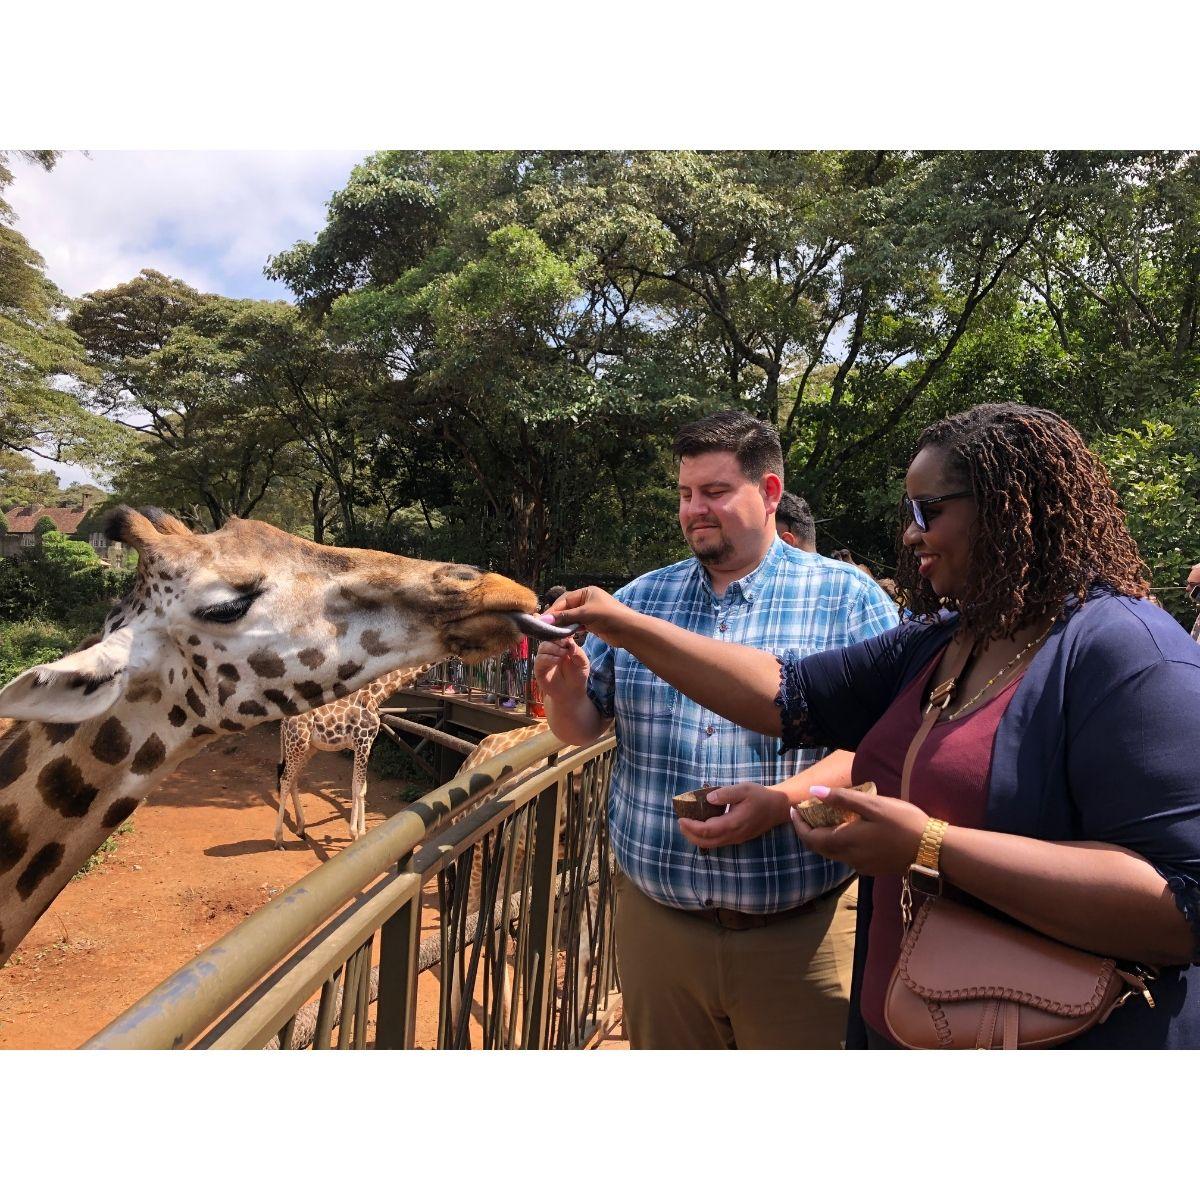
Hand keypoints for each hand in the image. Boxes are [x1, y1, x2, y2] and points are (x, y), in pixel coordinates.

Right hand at [533, 635, 590, 701]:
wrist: (571, 694)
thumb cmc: (578, 676)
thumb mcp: (583, 663)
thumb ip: (578, 651)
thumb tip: (570, 641)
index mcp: (562, 645)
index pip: (557, 634)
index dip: (561, 633)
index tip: (568, 637)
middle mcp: (551, 650)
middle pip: (548, 638)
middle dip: (557, 640)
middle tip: (565, 647)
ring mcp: (544, 659)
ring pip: (543, 646)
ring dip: (553, 648)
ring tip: (563, 655)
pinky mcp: (539, 669)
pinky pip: (539, 659)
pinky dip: (548, 658)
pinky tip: (557, 661)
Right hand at [544, 586, 636, 646]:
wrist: (628, 630)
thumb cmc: (608, 616)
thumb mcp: (585, 614)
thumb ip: (565, 616)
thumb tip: (545, 618)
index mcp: (586, 592)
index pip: (565, 600)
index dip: (554, 610)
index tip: (543, 619)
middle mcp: (587, 600)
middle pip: (567, 608)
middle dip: (557, 617)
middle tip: (546, 626)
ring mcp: (590, 611)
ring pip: (572, 617)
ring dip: (564, 624)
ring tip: (553, 632)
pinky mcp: (593, 623)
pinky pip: (578, 624)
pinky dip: (572, 629)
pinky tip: (565, 634)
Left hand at [678, 783, 789, 848]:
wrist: (778, 807)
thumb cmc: (760, 796)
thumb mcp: (743, 789)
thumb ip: (725, 794)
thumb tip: (708, 798)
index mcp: (733, 823)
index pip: (707, 830)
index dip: (691, 826)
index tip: (680, 818)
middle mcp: (733, 835)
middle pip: (706, 842)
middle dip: (690, 835)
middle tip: (680, 823)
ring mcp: (736, 838)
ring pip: (712, 844)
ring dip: (696, 838)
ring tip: (687, 825)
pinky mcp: (738, 838)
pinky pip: (718, 842)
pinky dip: (705, 837)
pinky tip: (701, 827)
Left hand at [789, 786, 928, 875]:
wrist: (932, 850)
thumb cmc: (903, 822)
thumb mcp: (872, 804)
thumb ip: (841, 799)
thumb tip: (813, 792)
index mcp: (845, 842)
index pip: (811, 838)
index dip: (799, 825)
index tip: (793, 810)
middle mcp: (849, 858)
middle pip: (819, 848)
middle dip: (809, 831)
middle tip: (806, 813)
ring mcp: (861, 866)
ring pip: (833, 853)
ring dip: (824, 838)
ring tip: (825, 819)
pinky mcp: (873, 868)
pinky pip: (847, 856)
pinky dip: (839, 844)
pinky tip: (848, 831)